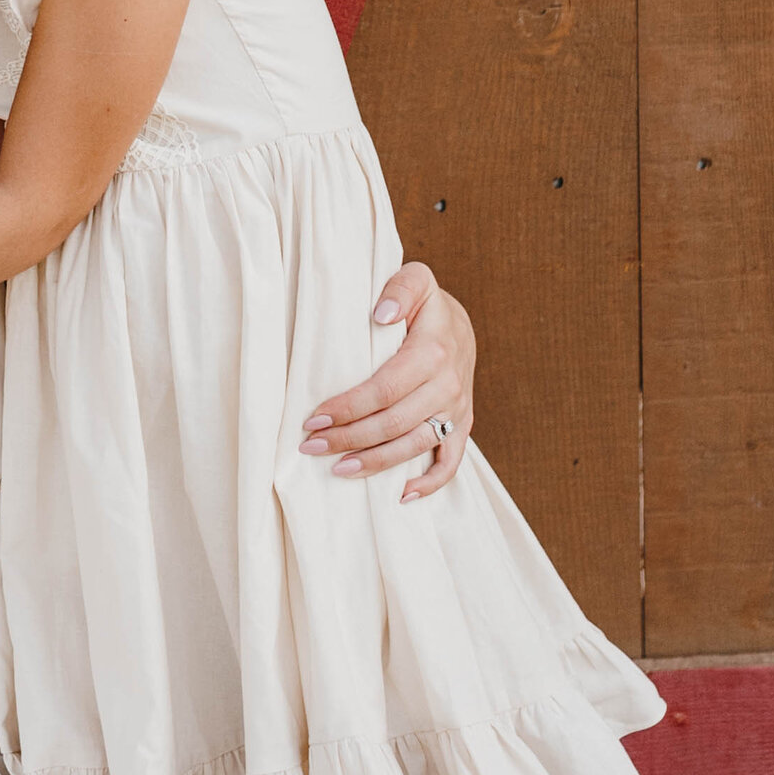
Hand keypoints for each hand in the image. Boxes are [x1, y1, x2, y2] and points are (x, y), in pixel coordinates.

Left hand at [299, 262, 474, 501]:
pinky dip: (430, 483)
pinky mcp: (462, 426)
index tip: (313, 419)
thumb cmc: (426, 304)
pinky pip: (452, 462)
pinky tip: (400, 495)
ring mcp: (457, 410)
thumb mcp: (417, 280)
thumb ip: (401, 288)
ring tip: (338, 470)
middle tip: (311, 447)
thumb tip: (381, 313)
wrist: (461, 324)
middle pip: (395, 423)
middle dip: (350, 438)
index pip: (384, 390)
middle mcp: (448, 386)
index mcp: (433, 352)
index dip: (348, 408)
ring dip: (376, 463)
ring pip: (416, 446)